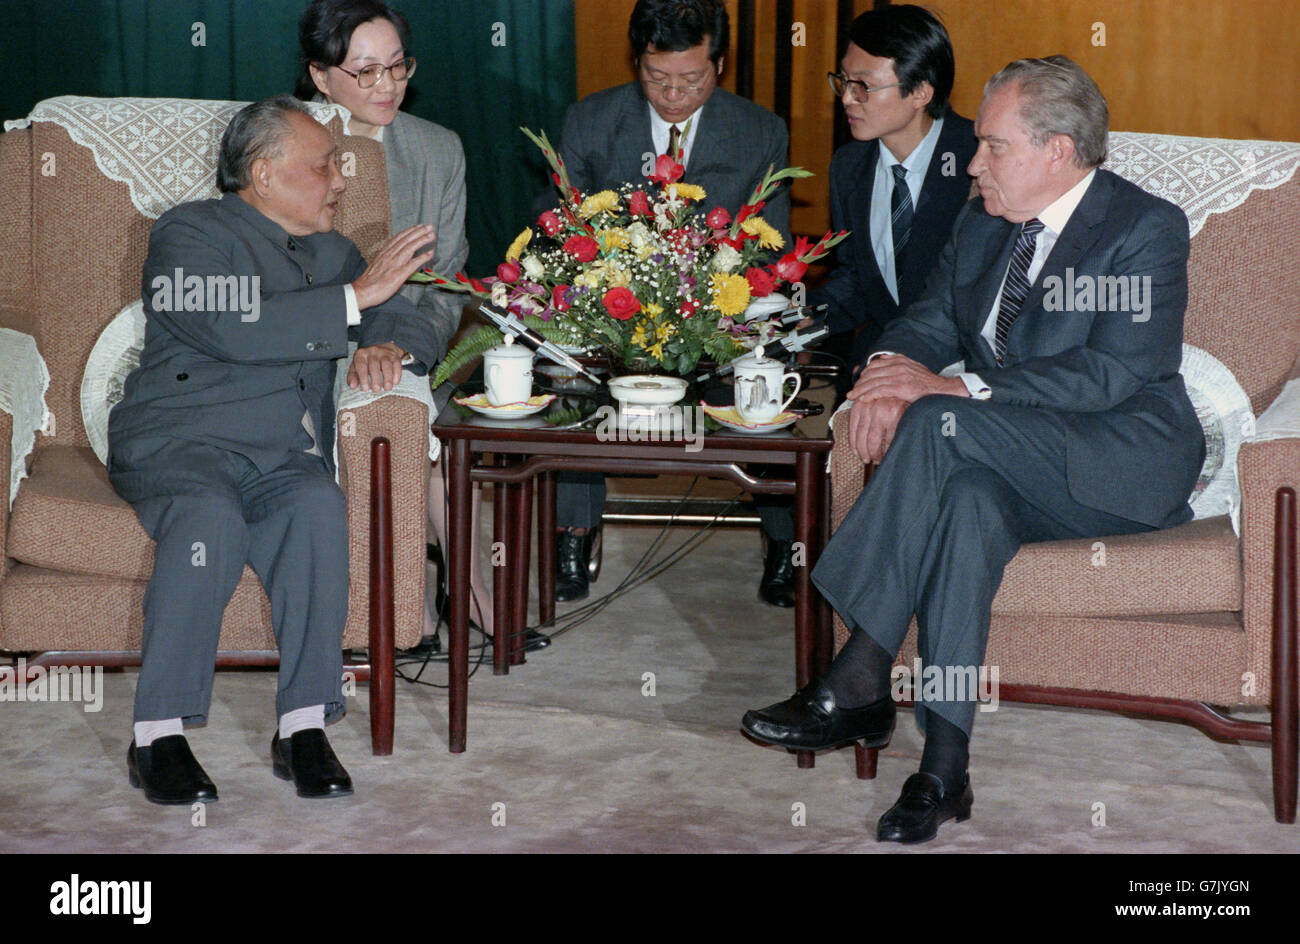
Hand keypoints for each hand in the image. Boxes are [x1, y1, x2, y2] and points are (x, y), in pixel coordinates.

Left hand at [348, 342, 405, 392]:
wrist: (384, 348)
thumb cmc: (368, 361)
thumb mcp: (357, 366)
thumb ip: (353, 376)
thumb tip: (352, 386)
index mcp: (361, 354)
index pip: (361, 365)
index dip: (363, 378)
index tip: (365, 389)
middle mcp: (372, 352)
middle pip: (374, 365)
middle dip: (375, 379)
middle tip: (376, 390)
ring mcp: (385, 353)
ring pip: (386, 365)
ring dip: (387, 378)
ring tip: (387, 388)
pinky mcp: (395, 356)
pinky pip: (396, 365)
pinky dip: (396, 375)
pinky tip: (395, 382)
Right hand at [351, 224, 435, 309]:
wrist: (362, 291)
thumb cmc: (369, 281)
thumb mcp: (377, 264)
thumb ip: (387, 258)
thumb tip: (396, 256)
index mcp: (384, 252)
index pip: (399, 238)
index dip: (410, 231)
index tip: (419, 226)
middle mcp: (389, 255)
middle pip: (406, 240)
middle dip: (419, 232)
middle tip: (429, 226)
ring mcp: (394, 264)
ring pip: (410, 248)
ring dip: (422, 240)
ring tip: (432, 235)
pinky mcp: (398, 274)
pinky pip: (412, 264)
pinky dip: (422, 257)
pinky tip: (430, 254)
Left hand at [848, 353, 966, 405]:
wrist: (942, 390)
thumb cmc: (927, 384)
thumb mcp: (911, 370)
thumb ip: (897, 368)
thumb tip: (881, 367)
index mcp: (900, 359)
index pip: (875, 364)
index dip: (863, 373)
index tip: (858, 382)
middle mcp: (898, 365)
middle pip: (871, 373)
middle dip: (859, 383)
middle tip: (852, 391)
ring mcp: (900, 375)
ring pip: (872, 382)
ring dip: (860, 390)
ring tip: (852, 396)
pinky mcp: (901, 387)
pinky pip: (879, 390)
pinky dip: (868, 395)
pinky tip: (862, 399)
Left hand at [848, 396, 908, 464]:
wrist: (915, 388)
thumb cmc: (894, 399)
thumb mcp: (876, 402)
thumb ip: (866, 414)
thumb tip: (856, 440)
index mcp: (862, 401)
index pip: (853, 426)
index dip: (853, 443)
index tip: (856, 452)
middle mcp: (870, 404)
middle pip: (861, 436)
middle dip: (863, 451)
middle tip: (867, 459)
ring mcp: (883, 410)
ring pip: (872, 441)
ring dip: (874, 453)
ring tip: (877, 459)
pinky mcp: (896, 415)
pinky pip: (888, 440)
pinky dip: (887, 451)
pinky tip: (887, 455)